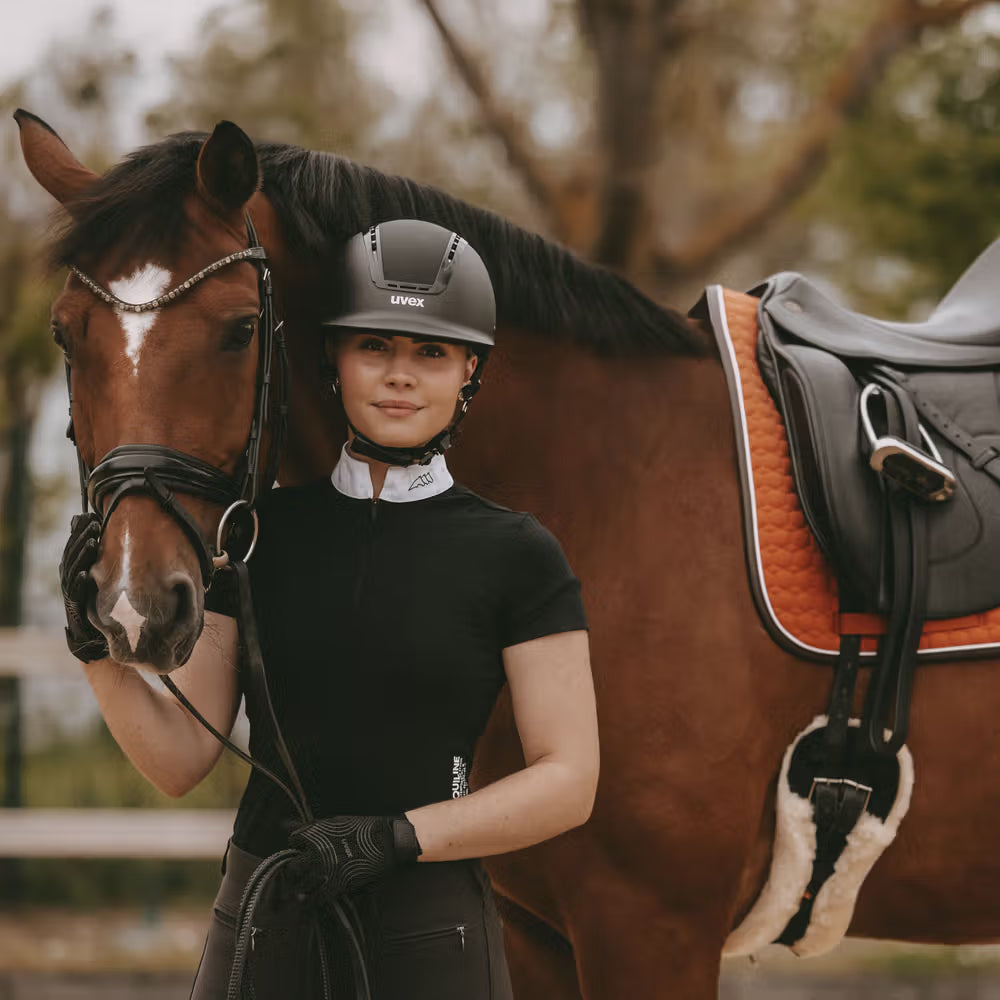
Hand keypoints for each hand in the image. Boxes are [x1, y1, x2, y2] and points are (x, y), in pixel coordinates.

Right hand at [59, 513, 108, 662]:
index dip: (81, 532)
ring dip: (82, 555)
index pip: (76, 546)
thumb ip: (110, 560)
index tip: (91, 516)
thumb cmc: (110, 604)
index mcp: (78, 570)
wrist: (104, 638)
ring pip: (74, 570)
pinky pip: (77, 594)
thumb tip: (116, 538)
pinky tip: (87, 573)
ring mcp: (73, 594)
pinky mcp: (76, 609)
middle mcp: (73, 580)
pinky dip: (81, 582)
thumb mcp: (112, 579)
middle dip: (82, 538)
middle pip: (73, 554)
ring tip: (92, 540)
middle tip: (92, 522)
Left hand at [284, 814, 421, 898]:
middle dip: (293, 871)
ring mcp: (325, 870)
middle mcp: (316, 852)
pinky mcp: (335, 886)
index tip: (304, 852)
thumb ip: (311, 826)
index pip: (293, 842)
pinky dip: (311, 901)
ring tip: (304, 889)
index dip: (298, 847)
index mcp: (315, 834)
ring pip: (300, 885)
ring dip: (300, 887)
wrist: (387, 842)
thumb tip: (285, 823)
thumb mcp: (336, 822)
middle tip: (299, 875)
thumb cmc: (362, 829)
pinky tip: (312, 900)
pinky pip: (314, 898)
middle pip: (292, 867)